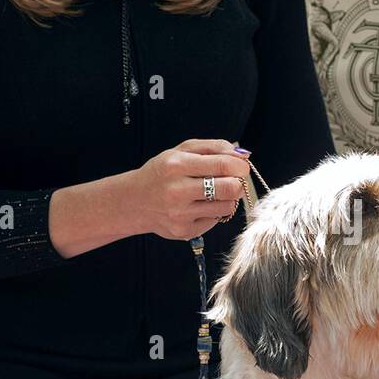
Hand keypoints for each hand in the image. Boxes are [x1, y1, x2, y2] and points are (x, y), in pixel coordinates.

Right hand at [129, 138, 251, 240]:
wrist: (135, 202)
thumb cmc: (163, 173)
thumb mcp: (182, 150)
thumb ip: (214, 147)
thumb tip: (243, 155)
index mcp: (176, 165)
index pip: (223, 164)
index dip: (241, 166)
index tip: (242, 167)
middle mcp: (177, 191)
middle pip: (230, 188)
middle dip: (238, 183)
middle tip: (232, 181)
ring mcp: (180, 214)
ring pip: (227, 207)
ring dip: (227, 199)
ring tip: (214, 193)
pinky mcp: (184, 231)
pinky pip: (215, 220)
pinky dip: (214, 212)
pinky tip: (199, 206)